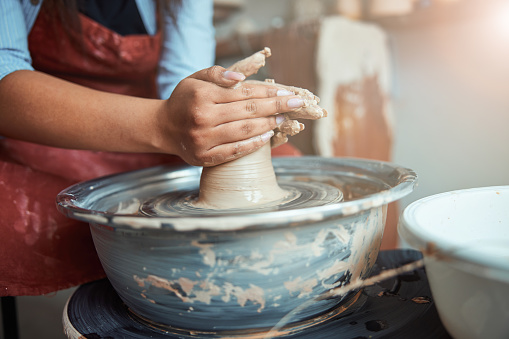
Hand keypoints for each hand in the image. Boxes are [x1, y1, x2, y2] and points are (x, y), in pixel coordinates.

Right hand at [156, 66, 303, 166]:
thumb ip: (217, 74)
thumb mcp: (195, 79)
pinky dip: (254, 144)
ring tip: (282, 119)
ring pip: (244, 131)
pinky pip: (235, 150)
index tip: (287, 93)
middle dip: (276, 107)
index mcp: (202, 95)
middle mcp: (203, 118)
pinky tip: (267, 135)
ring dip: (268, 124)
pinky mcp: (205, 157)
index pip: (244, 93)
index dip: (268, 93)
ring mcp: (204, 140)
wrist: (162, 128)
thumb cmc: (184, 100)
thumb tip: (241, 78)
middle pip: (248, 112)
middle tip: (296, 104)